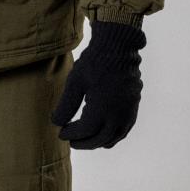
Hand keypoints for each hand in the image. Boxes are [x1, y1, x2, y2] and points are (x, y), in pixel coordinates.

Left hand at [51, 18, 145, 149]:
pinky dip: (113, 136)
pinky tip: (103, 132)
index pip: (85, 131)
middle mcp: (118, 114)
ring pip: (114, 137)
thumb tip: (56, 123)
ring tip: (86, 139)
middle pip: (100, 139)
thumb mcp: (74, 82)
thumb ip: (66, 105)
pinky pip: (125, 129)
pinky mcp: (134, 106)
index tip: (61, 132)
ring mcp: (128, 111)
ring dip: (98, 142)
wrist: (118, 48)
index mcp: (103, 109)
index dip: (72, 134)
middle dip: (84, 142)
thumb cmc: (94, 63)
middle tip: (71, 141)